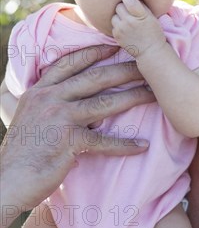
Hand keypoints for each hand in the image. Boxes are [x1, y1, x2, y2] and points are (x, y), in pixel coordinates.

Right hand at [0, 45, 153, 227]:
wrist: (6, 181)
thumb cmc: (19, 154)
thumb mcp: (27, 118)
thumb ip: (45, 104)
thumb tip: (66, 99)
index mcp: (40, 90)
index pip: (70, 63)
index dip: (94, 52)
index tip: (115, 46)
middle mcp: (50, 99)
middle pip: (95, 77)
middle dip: (124, 69)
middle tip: (147, 65)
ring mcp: (59, 118)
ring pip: (105, 102)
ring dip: (133, 97)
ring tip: (154, 95)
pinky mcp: (69, 142)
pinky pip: (104, 141)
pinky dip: (125, 145)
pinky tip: (142, 146)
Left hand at [111, 0, 165, 58]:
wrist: (150, 50)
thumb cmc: (153, 32)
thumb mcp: (151, 16)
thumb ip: (140, 5)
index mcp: (140, 15)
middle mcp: (129, 21)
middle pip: (119, 6)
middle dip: (124, 7)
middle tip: (130, 12)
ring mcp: (121, 29)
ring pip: (114, 15)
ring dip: (119, 17)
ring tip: (128, 21)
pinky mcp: (116, 36)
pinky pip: (113, 25)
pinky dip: (118, 25)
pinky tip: (126, 29)